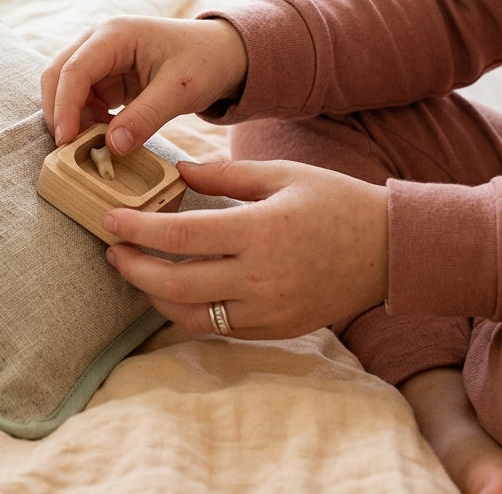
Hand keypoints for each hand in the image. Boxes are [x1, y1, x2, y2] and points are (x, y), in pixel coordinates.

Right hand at [40, 16, 246, 153]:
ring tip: (93, 147)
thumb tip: (112, 148)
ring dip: (72, 120)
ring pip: (65, 92)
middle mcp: (98, 42)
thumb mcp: (180, 90)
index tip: (65, 142)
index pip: (74, 70)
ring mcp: (99, 60)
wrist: (223, 54)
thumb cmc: (205, 61)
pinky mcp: (105, 79)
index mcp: (114, 35)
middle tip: (70, 151)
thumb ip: (146, 117)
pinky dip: (86, 123)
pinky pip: (82, 102)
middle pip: (57, 77)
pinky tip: (104, 139)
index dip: (64, 106)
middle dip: (59, 113)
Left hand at [103, 159, 388, 339]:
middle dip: (133, 268)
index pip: (180, 237)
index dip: (137, 230)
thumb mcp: (281, 175)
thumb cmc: (336, 202)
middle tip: (112, 249)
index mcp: (260, 231)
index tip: (109, 219)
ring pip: (190, 314)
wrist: (391, 250)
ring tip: (134, 270)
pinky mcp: (276, 328)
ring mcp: (268, 309)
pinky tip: (171, 291)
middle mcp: (260, 277)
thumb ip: (224, 176)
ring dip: (153, 295)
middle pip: (175, 284)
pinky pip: (217, 327)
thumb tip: (176, 173)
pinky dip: (186, 312)